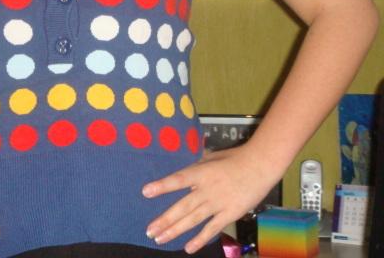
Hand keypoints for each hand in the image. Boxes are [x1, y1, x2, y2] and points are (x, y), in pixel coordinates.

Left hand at [141, 143, 282, 253]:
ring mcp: (218, 203)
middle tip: (149, 231)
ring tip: (160, 238)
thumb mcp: (211, 158)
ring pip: (193, 220)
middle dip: (164, 220)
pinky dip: (200, 239)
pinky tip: (188, 248)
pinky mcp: (230, 214)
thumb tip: (183, 175)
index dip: (162, 186)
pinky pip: (212, 228)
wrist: (260, 165)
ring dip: (175, 230)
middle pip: (182, 207)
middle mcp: (207, 189)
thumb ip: (196, 168)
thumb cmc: (234, 158)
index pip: (178, 179)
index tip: (146, 192)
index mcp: (201, 172)